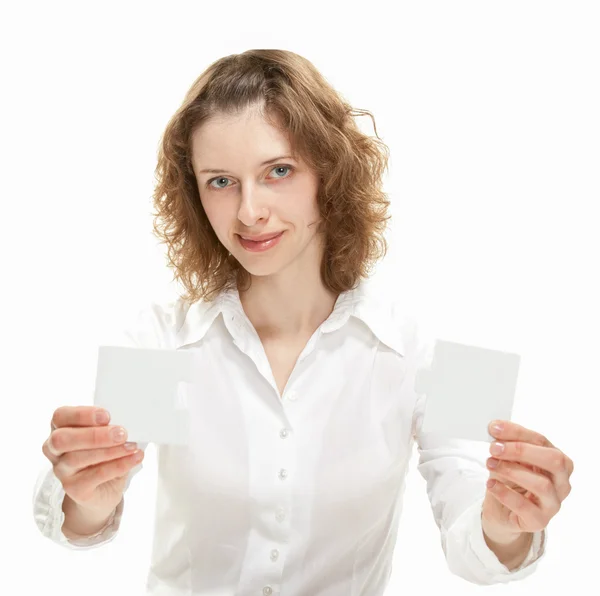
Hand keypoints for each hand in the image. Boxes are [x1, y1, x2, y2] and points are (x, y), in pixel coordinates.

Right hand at [42, 406, 143, 513]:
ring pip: (77, 458)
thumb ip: (109, 426)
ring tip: (132, 447)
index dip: (81, 415)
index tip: (106, 416)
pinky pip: (95, 476)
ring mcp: (62, 471)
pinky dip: (119, 465)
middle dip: (93, 435)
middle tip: (121, 434)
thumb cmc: (103, 454)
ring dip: (110, 451)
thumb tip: (128, 420)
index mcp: (60, 428)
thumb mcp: (105, 435)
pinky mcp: (74, 489)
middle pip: (61, 439)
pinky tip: (134, 458)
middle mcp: (55, 450)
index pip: (60, 416)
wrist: (103, 490)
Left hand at [481, 420, 572, 542]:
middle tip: (495, 448)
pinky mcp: (539, 521)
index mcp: (557, 461)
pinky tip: (491, 484)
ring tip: (490, 464)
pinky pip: (526, 507)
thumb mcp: (508, 458)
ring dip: (511, 470)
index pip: (541, 441)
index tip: (494, 428)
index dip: (517, 432)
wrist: (503, 510)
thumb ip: (505, 443)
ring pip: (542, 484)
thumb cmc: (510, 479)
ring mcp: (553, 504)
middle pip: (554, 461)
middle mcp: (561, 482)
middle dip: (522, 450)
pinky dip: (505, 493)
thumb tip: (495, 428)